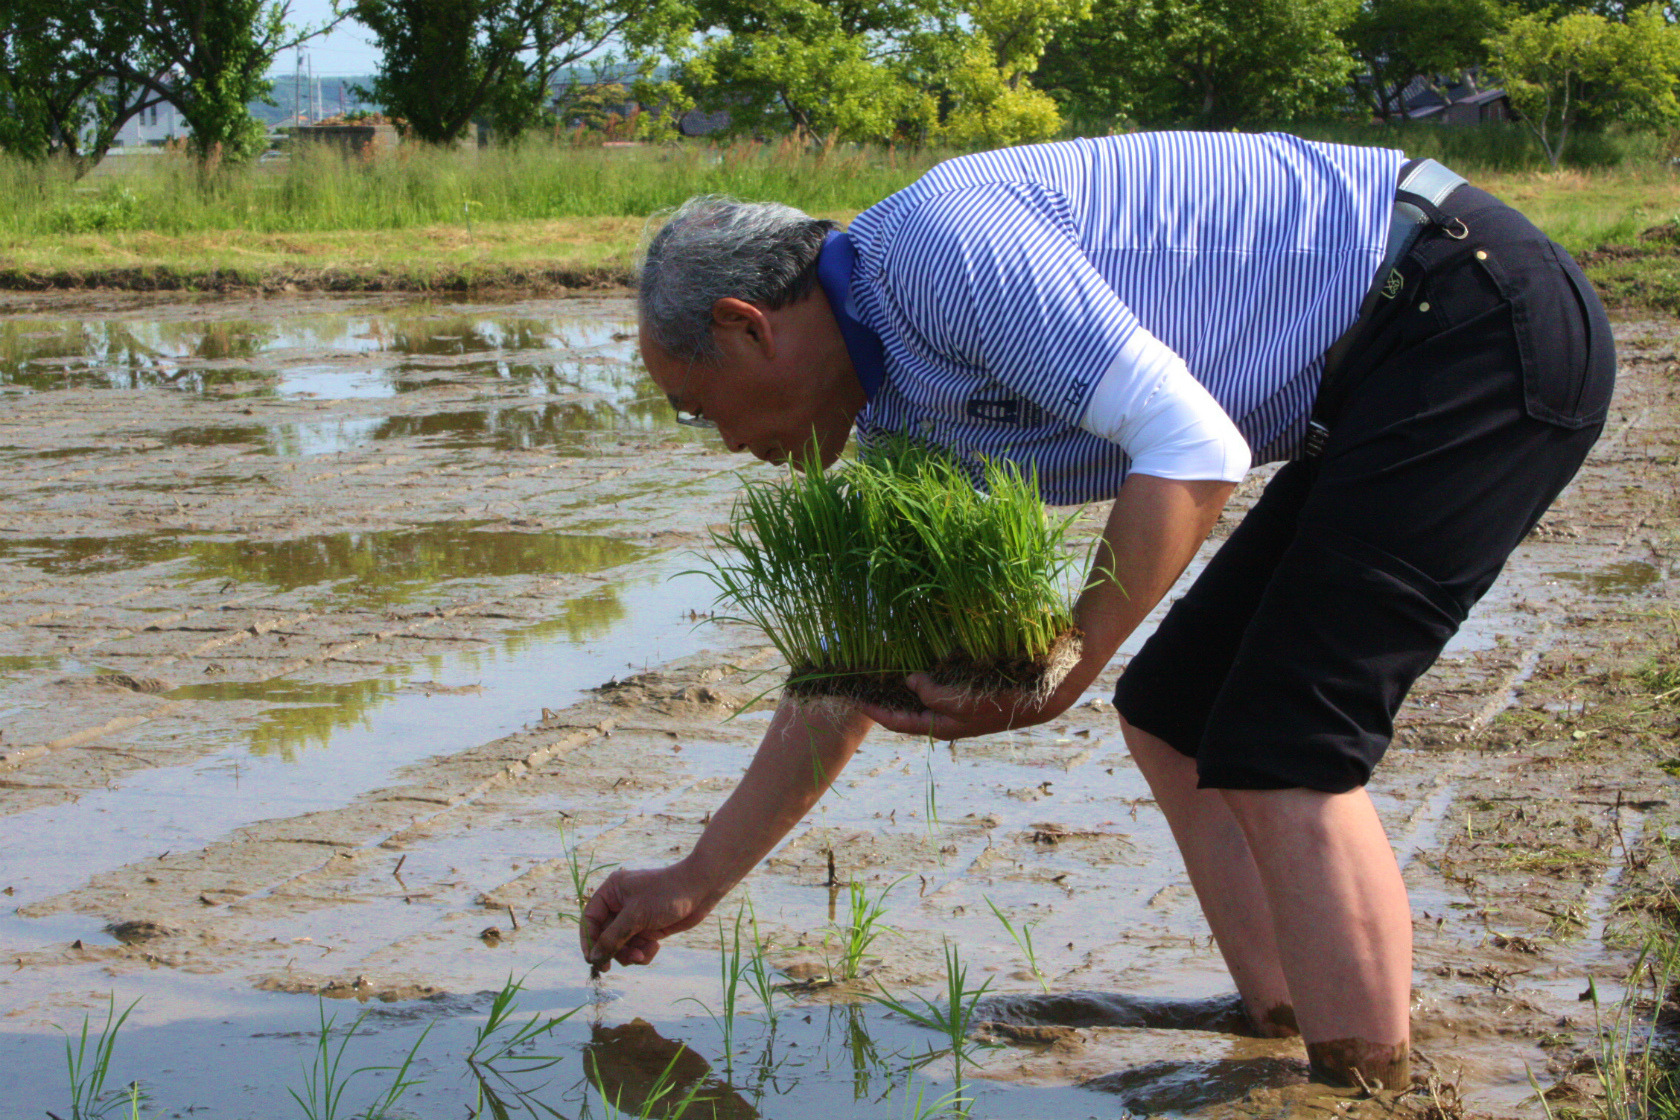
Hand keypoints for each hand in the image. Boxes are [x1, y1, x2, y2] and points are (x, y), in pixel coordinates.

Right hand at [579, 862, 716, 972]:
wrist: (700, 890)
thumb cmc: (666, 894)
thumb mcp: (636, 916)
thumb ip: (612, 938)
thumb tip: (593, 958)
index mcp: (611, 892)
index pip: (590, 920)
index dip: (589, 941)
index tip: (592, 961)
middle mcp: (619, 905)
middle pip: (605, 937)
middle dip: (616, 950)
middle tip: (628, 961)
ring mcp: (634, 918)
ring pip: (621, 946)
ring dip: (631, 954)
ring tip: (644, 954)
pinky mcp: (648, 928)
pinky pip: (637, 948)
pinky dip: (644, 952)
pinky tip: (655, 947)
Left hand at [853, 672, 1074, 739]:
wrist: (1041, 696)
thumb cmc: (999, 703)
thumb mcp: (961, 703)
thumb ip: (932, 694)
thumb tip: (910, 681)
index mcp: (940, 727)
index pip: (898, 722)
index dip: (874, 711)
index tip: (853, 698)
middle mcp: (945, 717)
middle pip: (906, 708)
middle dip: (885, 694)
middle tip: (863, 677)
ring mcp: (955, 703)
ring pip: (919, 693)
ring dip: (902, 681)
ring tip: (881, 664)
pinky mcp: (966, 688)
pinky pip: (936, 680)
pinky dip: (922, 670)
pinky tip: (913, 657)